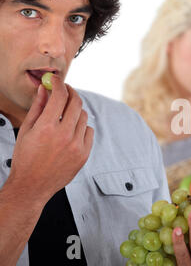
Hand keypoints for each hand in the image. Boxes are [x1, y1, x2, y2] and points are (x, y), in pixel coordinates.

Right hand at [5, 76, 93, 204]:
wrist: (32, 185)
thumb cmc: (26, 157)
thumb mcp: (27, 130)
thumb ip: (38, 107)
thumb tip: (45, 88)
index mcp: (47, 128)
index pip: (60, 96)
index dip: (59, 84)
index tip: (57, 80)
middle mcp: (64, 136)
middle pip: (76, 103)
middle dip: (70, 93)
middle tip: (65, 91)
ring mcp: (77, 146)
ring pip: (84, 117)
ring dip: (75, 111)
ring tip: (65, 116)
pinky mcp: (84, 155)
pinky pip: (89, 132)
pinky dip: (81, 128)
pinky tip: (71, 132)